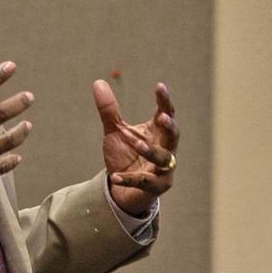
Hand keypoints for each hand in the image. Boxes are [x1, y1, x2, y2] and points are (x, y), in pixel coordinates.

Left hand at [95, 80, 178, 216]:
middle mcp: (165, 149)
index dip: (165, 101)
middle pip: (173, 136)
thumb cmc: (126, 157)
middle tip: (162, 117)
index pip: (166, 114)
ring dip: (150, 150)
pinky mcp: (155, 187)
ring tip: (136, 143)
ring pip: (162, 159)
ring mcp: (163, 170)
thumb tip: (98, 83)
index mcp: (158, 133)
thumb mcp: (115, 132)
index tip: (160, 86)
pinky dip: (130, 179)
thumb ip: (110, 111)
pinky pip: (144, 182)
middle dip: (169, 127)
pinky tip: (116, 176)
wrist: (123, 190)